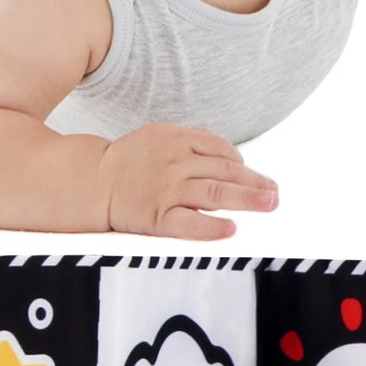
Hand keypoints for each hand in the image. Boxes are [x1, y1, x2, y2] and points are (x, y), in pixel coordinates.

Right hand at [99, 123, 277, 239]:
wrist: (90, 180)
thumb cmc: (129, 162)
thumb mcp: (158, 136)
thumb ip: (191, 142)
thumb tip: (229, 157)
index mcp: (176, 139)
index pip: (220, 149)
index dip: (241, 164)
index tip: (254, 176)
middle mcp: (175, 162)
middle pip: (225, 171)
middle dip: (255, 182)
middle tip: (274, 193)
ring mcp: (167, 189)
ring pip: (215, 193)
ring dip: (247, 199)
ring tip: (268, 204)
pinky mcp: (158, 215)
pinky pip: (190, 223)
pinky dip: (212, 226)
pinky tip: (230, 229)